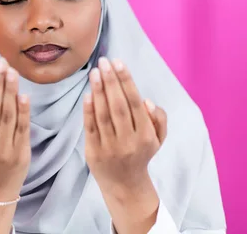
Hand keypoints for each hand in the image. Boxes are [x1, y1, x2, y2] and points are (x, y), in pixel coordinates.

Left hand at [83, 57, 166, 233]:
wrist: (124, 184)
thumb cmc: (141, 153)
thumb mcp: (158, 139)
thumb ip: (158, 119)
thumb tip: (147, 101)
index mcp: (146, 136)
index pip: (135, 103)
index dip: (126, 81)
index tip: (119, 63)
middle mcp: (129, 141)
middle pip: (119, 106)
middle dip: (111, 82)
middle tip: (104, 62)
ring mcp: (110, 147)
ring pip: (104, 115)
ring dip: (98, 91)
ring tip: (94, 72)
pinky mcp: (94, 151)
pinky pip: (91, 127)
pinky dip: (89, 110)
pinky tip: (87, 94)